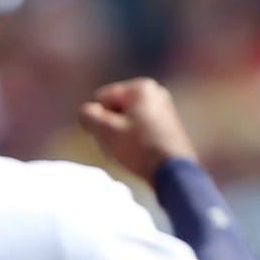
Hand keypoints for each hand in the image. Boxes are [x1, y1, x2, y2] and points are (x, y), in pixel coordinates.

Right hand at [77, 77, 197, 183]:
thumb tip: (85, 113)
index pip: (102, 99)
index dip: (99, 120)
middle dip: (111, 127)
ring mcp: (165, 109)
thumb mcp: (105, 130)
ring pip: (127, 121)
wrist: (174, 173)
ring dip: (122, 136)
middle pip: (115, 109)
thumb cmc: (139, 148)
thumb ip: (87, 115)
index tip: (113, 137)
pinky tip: (140, 155)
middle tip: (121, 146)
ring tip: (131, 152)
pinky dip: (135, 141)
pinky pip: (141, 130)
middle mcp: (156, 92)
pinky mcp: (169, 127)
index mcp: (141, 87)